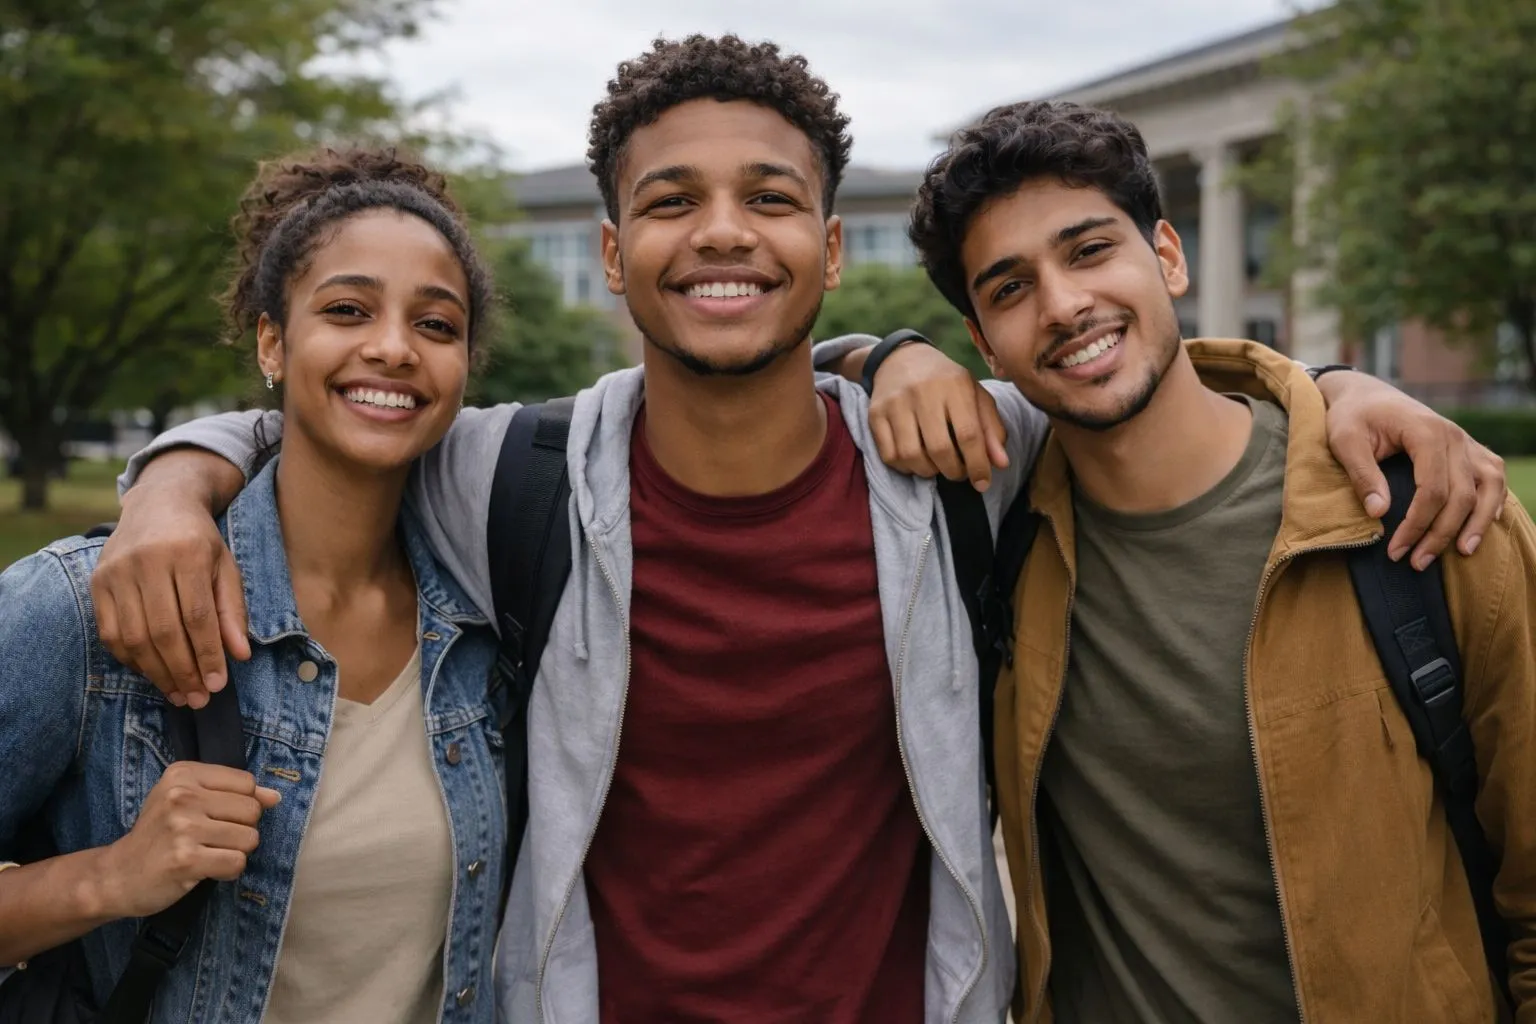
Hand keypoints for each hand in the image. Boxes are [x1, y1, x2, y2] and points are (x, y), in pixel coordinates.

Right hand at [92, 477, 250, 708]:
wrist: (159, 503)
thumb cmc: (200, 541)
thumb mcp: (227, 568)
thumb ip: (232, 611)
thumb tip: (239, 656)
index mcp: (187, 553)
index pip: (197, 616)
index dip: (207, 655)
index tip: (218, 684)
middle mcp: (147, 561)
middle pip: (162, 631)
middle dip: (183, 671)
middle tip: (198, 698)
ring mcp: (116, 571)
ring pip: (133, 636)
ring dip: (156, 672)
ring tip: (178, 693)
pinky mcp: (97, 582)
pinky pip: (110, 633)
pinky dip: (131, 659)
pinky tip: (152, 672)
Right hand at [100, 762, 278, 918]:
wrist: (116, 875)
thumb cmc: (158, 835)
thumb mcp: (187, 802)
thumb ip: (232, 794)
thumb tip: (275, 797)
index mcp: (183, 774)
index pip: (247, 783)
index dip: (242, 804)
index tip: (216, 817)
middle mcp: (182, 795)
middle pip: (252, 810)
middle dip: (240, 830)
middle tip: (211, 840)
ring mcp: (183, 827)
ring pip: (249, 838)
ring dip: (234, 852)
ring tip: (207, 854)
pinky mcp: (186, 859)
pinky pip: (237, 863)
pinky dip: (227, 871)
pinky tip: (204, 870)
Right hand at [867, 342, 1009, 490]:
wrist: (901, 359)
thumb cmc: (946, 383)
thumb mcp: (975, 396)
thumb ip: (992, 429)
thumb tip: (1001, 464)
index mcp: (955, 385)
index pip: (969, 434)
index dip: (978, 465)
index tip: (983, 483)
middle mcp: (923, 392)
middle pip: (939, 449)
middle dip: (953, 471)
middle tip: (958, 473)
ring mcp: (895, 403)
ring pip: (911, 456)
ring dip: (928, 471)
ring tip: (937, 466)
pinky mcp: (875, 414)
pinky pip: (889, 455)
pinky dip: (905, 467)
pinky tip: (915, 461)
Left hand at [1317, 371, 1507, 567]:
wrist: (1366, 395)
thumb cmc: (1352, 417)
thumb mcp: (1345, 440)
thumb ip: (1362, 474)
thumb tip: (1379, 512)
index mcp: (1426, 431)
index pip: (1432, 488)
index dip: (1417, 524)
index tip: (1396, 550)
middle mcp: (1454, 436)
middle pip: (1461, 494)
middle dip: (1440, 533)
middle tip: (1416, 563)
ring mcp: (1465, 441)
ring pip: (1488, 486)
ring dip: (1477, 522)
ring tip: (1462, 553)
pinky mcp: (1467, 449)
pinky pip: (1492, 476)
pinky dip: (1493, 500)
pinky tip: (1484, 523)